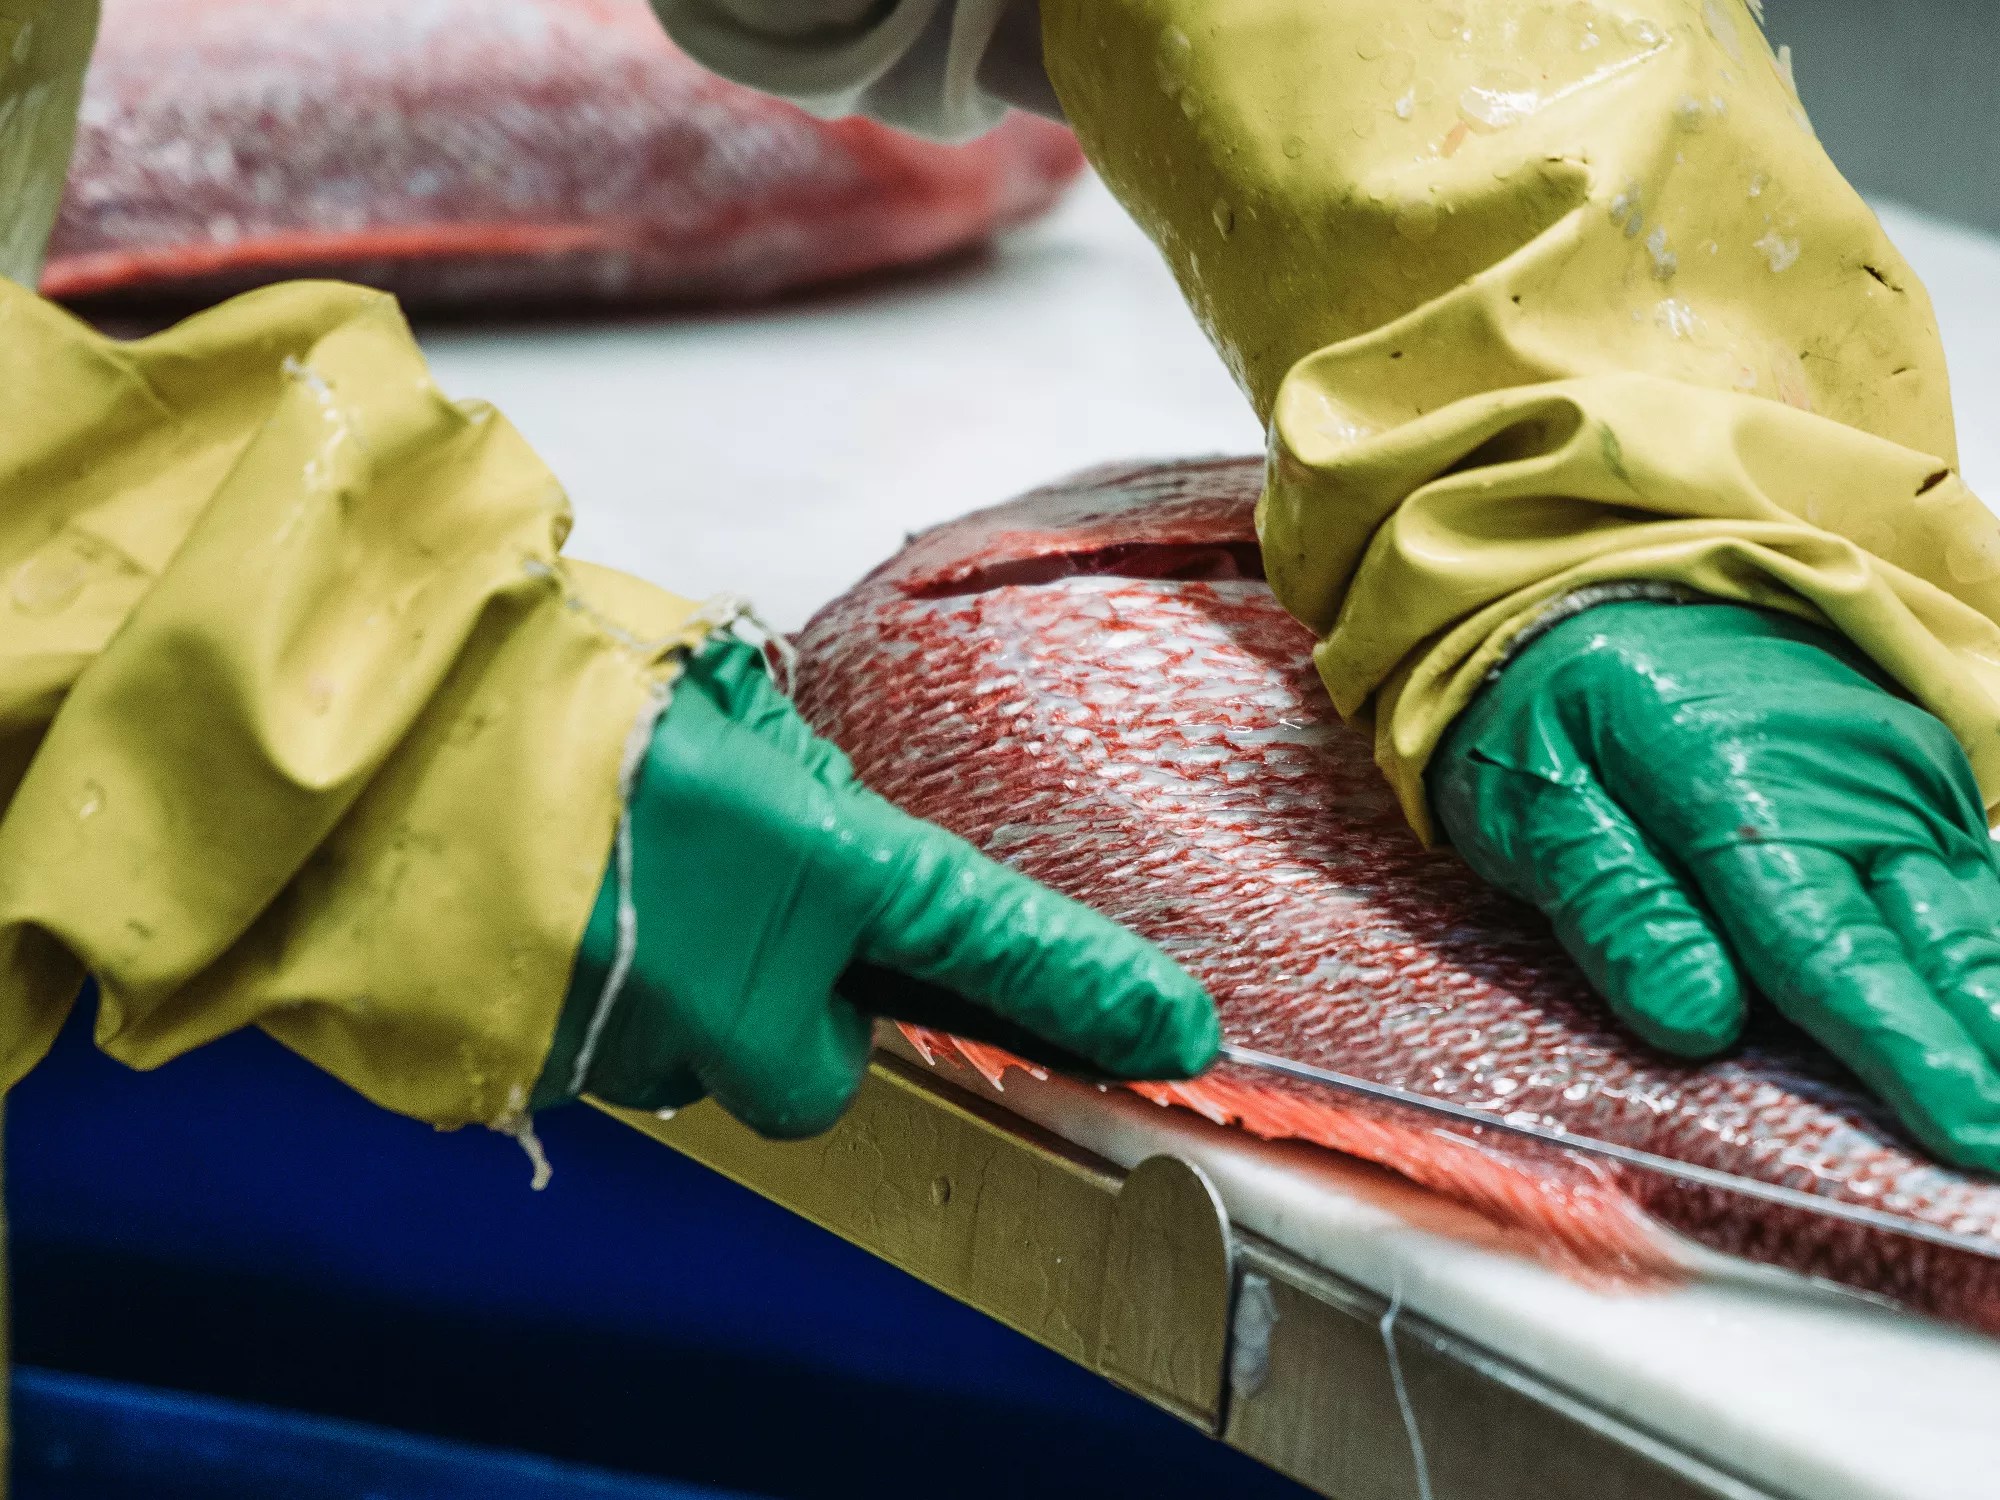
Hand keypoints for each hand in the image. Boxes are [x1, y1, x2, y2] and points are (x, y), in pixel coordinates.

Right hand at [535, 640, 1219, 1136]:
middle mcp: (745, 987)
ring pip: (701, 1057)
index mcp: (814, 865)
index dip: (1090, 987)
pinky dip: (598, 998)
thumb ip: (800, 793)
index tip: (1174, 1027)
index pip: (991, 940)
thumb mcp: (715, 708)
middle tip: (730, 912)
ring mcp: (644, 1046)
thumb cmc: (539, 695)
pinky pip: (611, 1054)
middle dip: (794, 1012)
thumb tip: (824, 839)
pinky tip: (551, 915)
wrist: (363, 750)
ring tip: (606, 880)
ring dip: (681, 993)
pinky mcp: (553, 1078)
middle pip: (817, 1067)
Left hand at [1430, 601, 1999, 1171]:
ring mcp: (1894, 768)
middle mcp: (1844, 775)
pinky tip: (1999, 1003)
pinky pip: (1978, 870)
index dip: (1900, 1048)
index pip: (1827, 947)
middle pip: (1931, 937)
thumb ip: (1617, 912)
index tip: (1964, 1129)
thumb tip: (1699, 1027)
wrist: (1597, 590)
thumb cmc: (1553, 708)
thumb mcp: (1533, 804)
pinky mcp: (1915, 771)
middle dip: (1986, 1047)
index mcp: (1735, 785)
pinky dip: (1996, 943)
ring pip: (1975, 908)